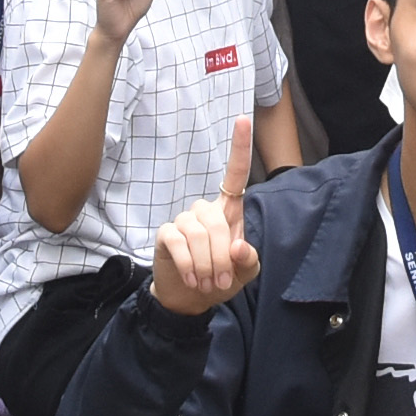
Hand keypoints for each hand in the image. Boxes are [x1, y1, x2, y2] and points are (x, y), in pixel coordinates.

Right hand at [147, 117, 262, 316]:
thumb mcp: (244, 273)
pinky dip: (188, 265)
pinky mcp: (167, 234)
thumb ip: (248, 260)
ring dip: (207, 265)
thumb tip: (237, 246)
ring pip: (199, 235)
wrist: (190, 296)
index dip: (239, 148)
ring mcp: (184, 220)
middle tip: (223, 282)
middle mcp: (205, 209)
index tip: (243, 119)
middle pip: (217, 223)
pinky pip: (179, 243)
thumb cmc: (221, 277)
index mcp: (228, 210)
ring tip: (208, 283)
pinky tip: (192, 279)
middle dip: (222, 257)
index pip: (235, 175)